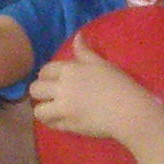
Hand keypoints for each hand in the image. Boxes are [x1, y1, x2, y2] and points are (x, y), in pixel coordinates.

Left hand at [25, 37, 162, 141]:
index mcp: (70, 71)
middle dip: (39, 92)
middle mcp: (62, 89)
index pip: (45, 70)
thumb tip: (77, 36)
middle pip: (35, 89)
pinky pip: (52, 125)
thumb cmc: (118, 84)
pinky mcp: (68, 126)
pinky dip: (53, 123)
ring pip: (38, 111)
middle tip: (50, 95)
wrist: (128, 110)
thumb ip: (85, 51)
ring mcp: (63, 109)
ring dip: (43, 109)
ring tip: (52, 110)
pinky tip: (61, 119)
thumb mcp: (101, 63)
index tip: (52, 79)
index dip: (46, 75)